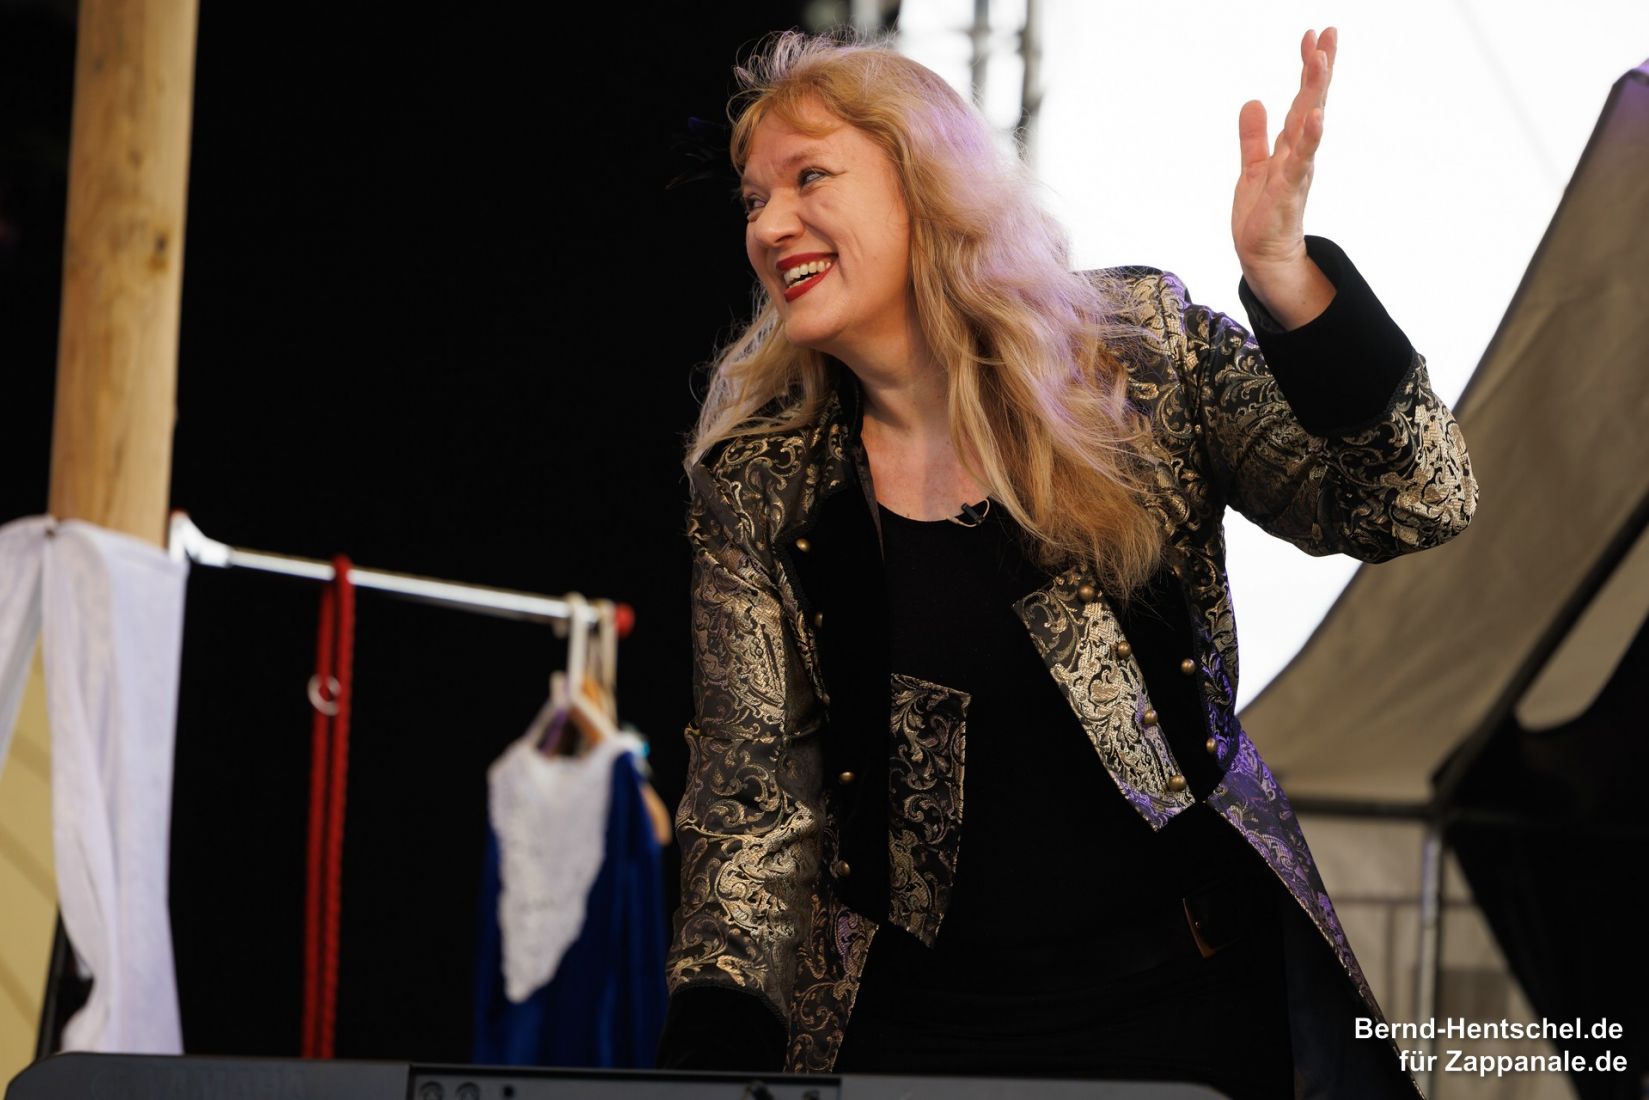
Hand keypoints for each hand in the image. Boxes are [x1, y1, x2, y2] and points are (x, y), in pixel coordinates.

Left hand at [1232, 27, 1336, 328]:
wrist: (1263, 254)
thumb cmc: (1262, 213)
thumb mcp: (1253, 167)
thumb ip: (1254, 136)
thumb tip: (1253, 101)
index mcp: (1291, 143)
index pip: (1302, 98)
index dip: (1308, 67)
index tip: (1313, 35)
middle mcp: (1300, 151)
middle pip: (1311, 101)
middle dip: (1320, 68)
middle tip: (1329, 33)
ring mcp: (1297, 168)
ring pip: (1309, 123)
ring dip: (1315, 91)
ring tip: (1321, 60)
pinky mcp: (1289, 189)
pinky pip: (1302, 159)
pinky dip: (1310, 138)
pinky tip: (1317, 116)